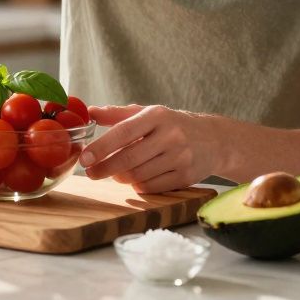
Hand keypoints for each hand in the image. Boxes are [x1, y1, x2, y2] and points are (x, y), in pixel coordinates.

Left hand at [80, 104, 214, 193]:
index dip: (102, 146)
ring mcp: (180, 157)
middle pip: (129, 158)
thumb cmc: (173, 125)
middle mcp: (170, 135)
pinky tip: (135, 180)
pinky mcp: (186, 177)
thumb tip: (90, 112)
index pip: (124, 132)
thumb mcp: (149, 113)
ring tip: (115, 173)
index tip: (85, 158)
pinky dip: (139, 186)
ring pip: (139, 175)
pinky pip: (152, 187)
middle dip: (105, 168)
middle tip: (91, 173)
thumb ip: (118, 114)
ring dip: (121, 177)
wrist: (214, 140)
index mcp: (157, 115)